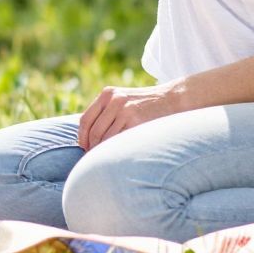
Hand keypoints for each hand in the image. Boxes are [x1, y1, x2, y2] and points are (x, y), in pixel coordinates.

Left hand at [76, 83, 190, 150]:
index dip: (82, 137)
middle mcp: (114, 100)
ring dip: (104, 151)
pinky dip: (117, 150)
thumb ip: (105, 112)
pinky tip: (119, 154)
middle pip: (94, 131)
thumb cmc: (144, 104)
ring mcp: (125, 110)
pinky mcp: (136, 121)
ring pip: (106, 139)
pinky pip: (120, 141)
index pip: (85, 120)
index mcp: (107, 94)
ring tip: (107, 158)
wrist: (171, 98)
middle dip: (92, 148)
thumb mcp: (122, 99)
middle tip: (94, 158)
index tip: (84, 148)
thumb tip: (86, 138)